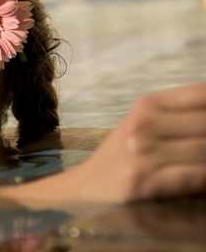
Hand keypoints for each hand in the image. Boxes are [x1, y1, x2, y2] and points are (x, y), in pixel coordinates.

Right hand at [57, 82, 205, 201]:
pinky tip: (204, 179)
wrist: (88, 187)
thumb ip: (178, 115)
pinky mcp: (145, 181)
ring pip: (204, 149)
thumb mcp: (143, 125)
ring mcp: (143, 153)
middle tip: (205, 142)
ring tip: (205, 159)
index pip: (200, 95)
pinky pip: (195, 176)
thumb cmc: (122, 155)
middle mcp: (143, 125)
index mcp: (146, 105)